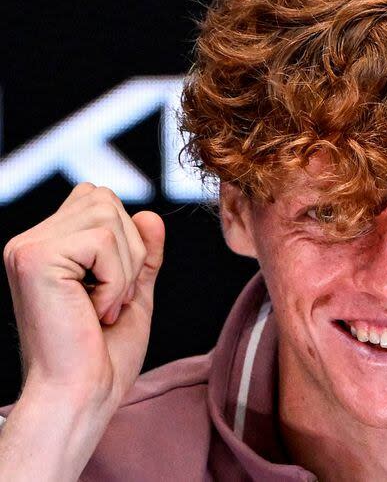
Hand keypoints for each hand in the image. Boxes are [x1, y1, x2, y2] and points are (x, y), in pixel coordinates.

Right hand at [3, 183, 163, 408]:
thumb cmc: (104, 355)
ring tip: (102, 308)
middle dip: (129, 252)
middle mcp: (31, 240)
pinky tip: (95, 311)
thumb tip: (152, 214)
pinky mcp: (34, 258)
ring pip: (108, 217)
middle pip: (105, 200)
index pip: (99, 200)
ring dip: (123, 270)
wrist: (82, 394)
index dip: (125, 240)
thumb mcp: (133, 294)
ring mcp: (28, 247)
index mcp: (48, 246)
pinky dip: (115, 280)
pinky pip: (103, 241)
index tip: (113, 290)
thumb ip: (142, 254)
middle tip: (110, 301)